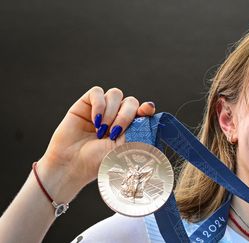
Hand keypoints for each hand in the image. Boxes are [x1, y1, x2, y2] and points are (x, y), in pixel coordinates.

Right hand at [38, 86, 155, 193]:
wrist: (73, 164)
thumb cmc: (100, 161)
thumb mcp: (124, 147)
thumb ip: (138, 129)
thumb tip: (149, 108)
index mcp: (131, 127)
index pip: (144, 110)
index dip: (147, 108)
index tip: (147, 110)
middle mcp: (118, 116)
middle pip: (131, 101)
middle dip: (125, 116)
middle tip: (114, 134)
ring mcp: (102, 109)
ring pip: (115, 94)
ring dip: (111, 112)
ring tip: (102, 131)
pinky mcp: (86, 104)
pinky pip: (97, 92)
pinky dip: (99, 104)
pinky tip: (95, 120)